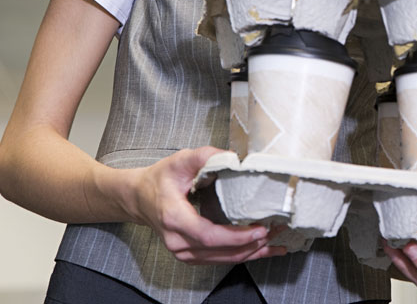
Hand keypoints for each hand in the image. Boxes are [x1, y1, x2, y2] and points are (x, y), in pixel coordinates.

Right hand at [125, 146, 286, 264]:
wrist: (139, 198)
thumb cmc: (159, 180)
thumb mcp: (180, 160)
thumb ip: (205, 156)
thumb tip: (234, 157)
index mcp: (174, 218)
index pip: (208, 235)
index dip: (236, 236)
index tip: (260, 230)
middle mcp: (177, 241)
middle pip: (219, 252)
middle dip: (252, 245)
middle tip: (277, 231)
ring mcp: (183, 252)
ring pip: (222, 260)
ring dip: (251, 252)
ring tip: (276, 240)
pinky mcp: (190, 255)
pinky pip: (220, 260)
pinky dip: (243, 255)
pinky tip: (262, 250)